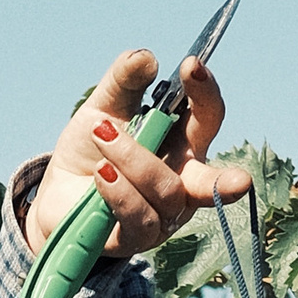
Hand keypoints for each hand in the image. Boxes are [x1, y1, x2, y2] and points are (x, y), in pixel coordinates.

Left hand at [25, 49, 249, 261]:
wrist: (55, 196)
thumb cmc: (89, 151)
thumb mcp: (103, 107)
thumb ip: (123, 81)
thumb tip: (145, 58)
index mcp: (183, 143)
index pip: (207, 117)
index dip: (205, 93)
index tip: (192, 65)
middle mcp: (182, 183)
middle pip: (212, 181)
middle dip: (225, 181)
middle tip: (242, 181)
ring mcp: (162, 216)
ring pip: (166, 191)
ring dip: (134, 159)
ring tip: (101, 136)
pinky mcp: (136, 239)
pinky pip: (139, 217)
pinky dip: (120, 191)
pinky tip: (101, 173)